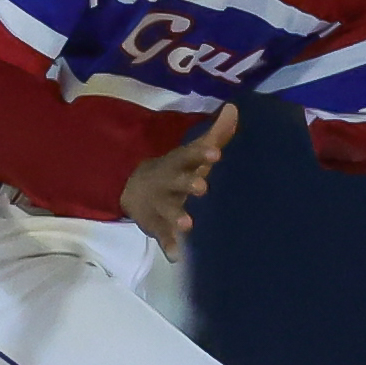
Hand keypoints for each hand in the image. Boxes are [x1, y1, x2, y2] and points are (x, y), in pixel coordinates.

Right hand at [120, 106, 239, 259]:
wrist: (130, 188)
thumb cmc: (174, 171)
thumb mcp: (191, 154)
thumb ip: (215, 135)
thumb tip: (235, 108)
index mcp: (178, 164)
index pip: (190, 155)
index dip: (202, 154)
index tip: (217, 154)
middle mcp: (167, 182)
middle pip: (177, 181)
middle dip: (188, 184)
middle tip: (203, 188)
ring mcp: (159, 204)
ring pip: (167, 209)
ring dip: (176, 216)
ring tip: (188, 225)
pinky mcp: (154, 224)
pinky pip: (160, 235)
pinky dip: (167, 244)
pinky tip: (176, 256)